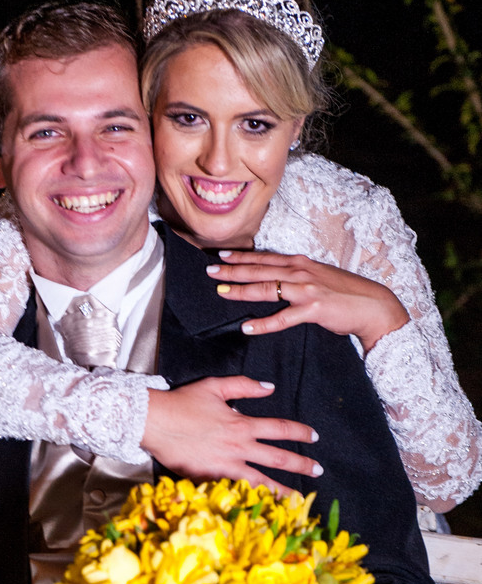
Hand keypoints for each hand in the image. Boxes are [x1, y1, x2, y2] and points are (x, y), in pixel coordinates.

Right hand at [142, 377, 321, 494]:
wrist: (155, 422)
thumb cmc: (182, 403)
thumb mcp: (215, 386)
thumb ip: (244, 386)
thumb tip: (270, 387)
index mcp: (242, 424)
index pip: (280, 428)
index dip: (299, 432)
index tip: (314, 437)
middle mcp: (239, 446)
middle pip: (278, 458)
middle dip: (301, 463)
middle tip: (318, 470)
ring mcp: (226, 465)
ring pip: (262, 481)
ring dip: (283, 490)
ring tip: (299, 500)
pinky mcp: (211, 478)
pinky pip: (237, 490)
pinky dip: (252, 498)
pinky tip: (262, 506)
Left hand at [209, 250, 408, 353]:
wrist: (373, 305)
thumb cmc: (346, 294)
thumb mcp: (320, 278)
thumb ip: (298, 277)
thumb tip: (280, 280)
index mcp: (301, 263)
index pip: (265, 258)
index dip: (242, 257)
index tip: (222, 256)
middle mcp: (300, 272)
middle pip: (259, 270)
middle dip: (232, 270)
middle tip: (209, 270)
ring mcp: (306, 289)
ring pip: (266, 288)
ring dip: (240, 290)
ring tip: (220, 292)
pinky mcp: (313, 308)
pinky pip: (283, 318)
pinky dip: (263, 323)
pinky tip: (247, 327)